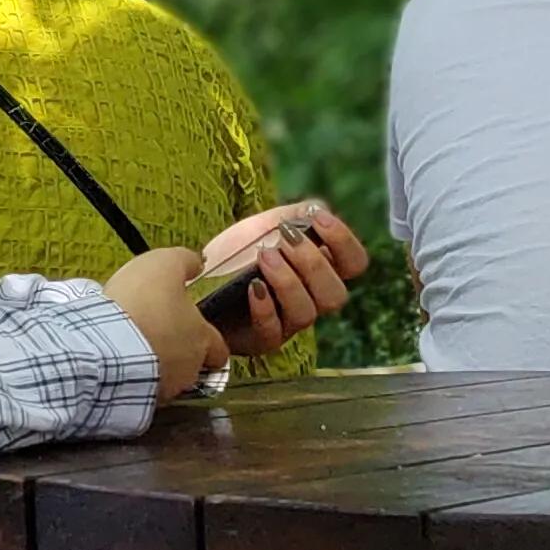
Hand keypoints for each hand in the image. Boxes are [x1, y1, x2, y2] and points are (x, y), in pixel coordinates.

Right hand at [105, 246, 224, 397]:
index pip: (219, 349)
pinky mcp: (137, 401)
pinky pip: (141, 389)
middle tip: (157, 335)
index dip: (209, 339)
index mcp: (202, 339)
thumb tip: (199, 263)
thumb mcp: (163, 265)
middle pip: (192, 365)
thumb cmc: (141, 304)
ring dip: (155, 366)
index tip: (194, 329)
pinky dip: (134, 377)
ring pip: (166, 379)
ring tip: (132, 349)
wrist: (105, 346)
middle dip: (178, 353)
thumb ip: (185, 262)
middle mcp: (189, 369)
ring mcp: (164, 389)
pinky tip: (118, 363)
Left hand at [201, 198, 367, 351]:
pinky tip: (252, 287)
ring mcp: (288, 322)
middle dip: (312, 263)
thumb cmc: (235, 254)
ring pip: (307, 313)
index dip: (344, 242)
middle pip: (335, 294)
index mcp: (319, 270)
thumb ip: (295, 216)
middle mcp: (311, 299)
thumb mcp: (265, 227)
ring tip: (263, 257)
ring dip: (287, 281)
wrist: (195, 278)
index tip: (319, 220)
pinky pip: (274, 330)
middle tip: (284, 239)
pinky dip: (265, 307)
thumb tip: (319, 210)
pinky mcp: (262, 339)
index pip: (354, 263)